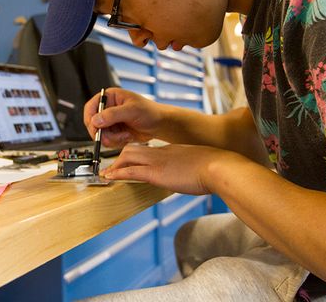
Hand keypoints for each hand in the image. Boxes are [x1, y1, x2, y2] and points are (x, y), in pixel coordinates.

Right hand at [84, 88, 164, 146]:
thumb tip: (96, 120)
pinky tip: (127, 137)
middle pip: (93, 124)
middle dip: (103, 133)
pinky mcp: (115, 133)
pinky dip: (117, 142)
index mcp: (110, 98)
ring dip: (113, 138)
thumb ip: (113, 114)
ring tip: (126, 135)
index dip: (91, 119)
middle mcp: (108, 110)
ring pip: (100, 135)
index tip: (96, 128)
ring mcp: (111, 122)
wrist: (160, 125)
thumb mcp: (132, 110)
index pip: (91, 107)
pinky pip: (108, 141)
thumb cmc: (150, 112)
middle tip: (113, 136)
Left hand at [101, 143, 241, 194]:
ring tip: (106, 174)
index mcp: (171, 150)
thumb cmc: (216, 168)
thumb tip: (194, 175)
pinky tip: (109, 177)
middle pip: (132, 149)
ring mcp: (158, 161)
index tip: (129, 163)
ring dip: (115, 166)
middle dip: (120, 159)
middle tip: (112, 169)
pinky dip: (118, 173)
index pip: (147, 150)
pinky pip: (131, 170)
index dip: (135, 156)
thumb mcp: (200, 165)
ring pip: (127, 156)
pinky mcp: (156, 173)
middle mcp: (161, 153)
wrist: (219, 167)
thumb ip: (192, 167)